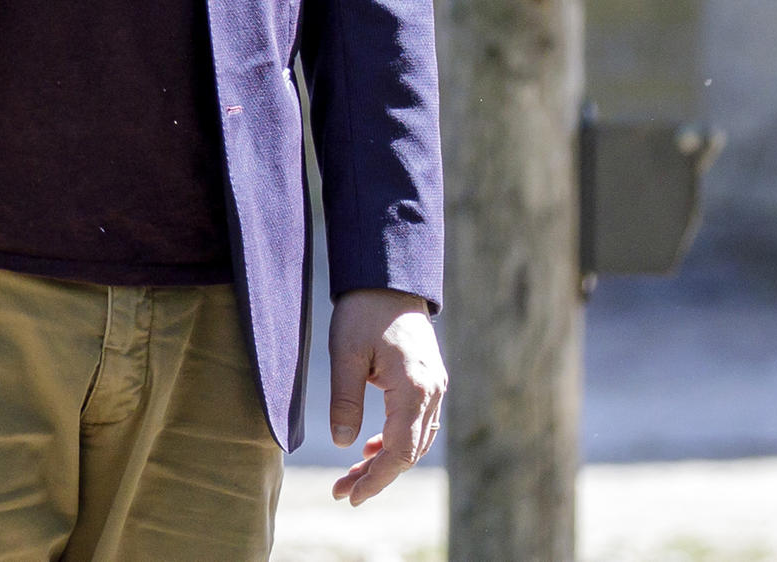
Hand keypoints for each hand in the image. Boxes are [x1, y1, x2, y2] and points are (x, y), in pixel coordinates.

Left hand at [326, 288, 443, 505]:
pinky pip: (417, 424)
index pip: (399, 451)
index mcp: (413, 388)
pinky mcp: (429, 381)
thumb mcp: (344, 354)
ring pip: (415, 441)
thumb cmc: (363, 311)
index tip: (349, 496)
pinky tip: (370, 448)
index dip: (375, 479)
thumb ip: (344, 400)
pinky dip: (395, 441)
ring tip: (351, 475)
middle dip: (376, 476)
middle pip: (409, 452)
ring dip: (385, 461)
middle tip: (342, 491)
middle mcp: (431, 392)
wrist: (388, 278)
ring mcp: (434, 387)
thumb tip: (344, 444)